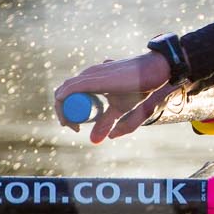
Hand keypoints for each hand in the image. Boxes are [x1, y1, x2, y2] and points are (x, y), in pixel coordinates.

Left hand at [54, 52, 185, 143]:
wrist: (151, 72)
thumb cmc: (139, 88)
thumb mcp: (119, 109)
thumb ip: (107, 122)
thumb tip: (95, 140)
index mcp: (91, 79)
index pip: (68, 93)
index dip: (67, 111)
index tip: (77, 126)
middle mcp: (86, 75)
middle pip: (62, 93)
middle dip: (63, 113)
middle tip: (74, 128)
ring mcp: (87, 75)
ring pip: (62, 93)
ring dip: (62, 111)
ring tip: (72, 125)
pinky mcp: (90, 79)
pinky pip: (68, 90)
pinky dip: (62, 104)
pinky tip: (66, 116)